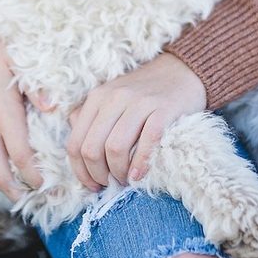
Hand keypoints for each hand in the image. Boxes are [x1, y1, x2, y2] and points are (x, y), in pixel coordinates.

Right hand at [0, 22, 44, 200]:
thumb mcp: (16, 59)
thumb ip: (35, 85)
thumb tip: (54, 107)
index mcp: (2, 112)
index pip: (20, 155)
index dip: (35, 176)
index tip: (54, 187)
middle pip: (0, 174)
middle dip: (20, 192)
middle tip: (45, 200)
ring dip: (12, 184)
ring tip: (37, 190)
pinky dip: (3, 169)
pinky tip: (20, 169)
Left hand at [66, 53, 205, 189]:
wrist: (182, 72)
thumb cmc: (144, 94)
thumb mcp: (111, 100)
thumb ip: (90, 119)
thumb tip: (77, 151)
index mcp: (97, 98)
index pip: (75, 143)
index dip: (81, 171)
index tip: (92, 185)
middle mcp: (114, 98)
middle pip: (92, 149)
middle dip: (98, 175)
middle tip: (110, 184)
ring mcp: (139, 102)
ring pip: (115, 148)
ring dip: (118, 173)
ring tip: (125, 180)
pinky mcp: (163, 109)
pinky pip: (147, 141)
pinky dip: (140, 164)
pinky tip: (139, 175)